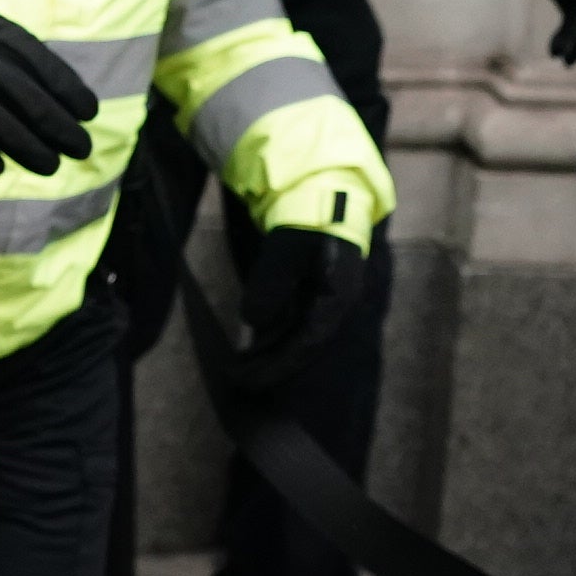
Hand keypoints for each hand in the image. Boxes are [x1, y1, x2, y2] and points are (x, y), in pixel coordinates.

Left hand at [227, 228, 368, 398]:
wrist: (323, 194)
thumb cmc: (307, 220)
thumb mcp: (286, 249)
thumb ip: (270, 284)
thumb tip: (252, 321)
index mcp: (339, 298)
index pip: (309, 342)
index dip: (280, 365)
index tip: (252, 380)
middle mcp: (336, 306)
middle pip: (304, 347)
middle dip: (271, 366)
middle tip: (237, 382)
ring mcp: (325, 302)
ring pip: (297, 338)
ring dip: (269, 355)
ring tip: (237, 369)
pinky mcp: (313, 295)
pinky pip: (293, 325)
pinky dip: (271, 338)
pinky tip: (249, 349)